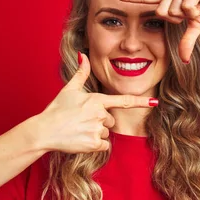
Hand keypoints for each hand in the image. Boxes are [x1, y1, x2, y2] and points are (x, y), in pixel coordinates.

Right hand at [37, 52, 157, 152]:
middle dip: (100, 121)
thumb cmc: (56, 109)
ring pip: (107, 133)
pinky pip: (104, 146)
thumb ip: (81, 73)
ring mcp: (97, 130)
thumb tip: (82, 54)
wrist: (44, 131)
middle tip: (82, 121)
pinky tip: (82, 140)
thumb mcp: (69, 89)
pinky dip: (95, 145)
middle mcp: (99, 114)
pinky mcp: (94, 144)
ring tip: (79, 130)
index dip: (141, 101)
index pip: (123, 101)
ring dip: (96, 133)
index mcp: (96, 100)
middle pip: (111, 120)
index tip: (155, 102)